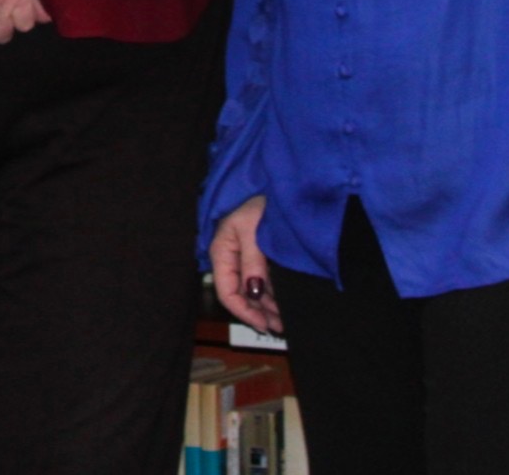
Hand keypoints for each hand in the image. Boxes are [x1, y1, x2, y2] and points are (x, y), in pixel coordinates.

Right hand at [209, 196, 281, 335]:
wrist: (275, 180)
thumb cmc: (258, 200)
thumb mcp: (253, 229)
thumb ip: (253, 262)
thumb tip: (255, 293)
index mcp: (222, 252)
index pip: (227, 291)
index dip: (244, 311)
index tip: (265, 325)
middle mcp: (232, 258)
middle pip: (240, 294)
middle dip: (258, 313)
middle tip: (280, 328)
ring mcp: (247, 256)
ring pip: (253, 290)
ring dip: (267, 306)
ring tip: (285, 320)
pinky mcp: (261, 254)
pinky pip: (264, 280)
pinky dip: (273, 294)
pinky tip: (284, 303)